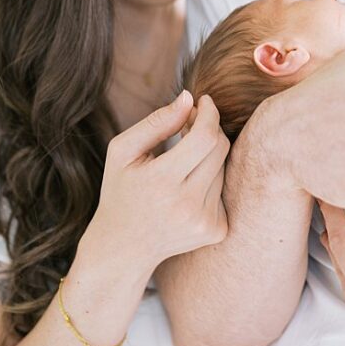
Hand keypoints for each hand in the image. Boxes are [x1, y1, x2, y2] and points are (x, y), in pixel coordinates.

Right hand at [84, 91, 229, 277]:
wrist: (123, 247)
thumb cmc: (121, 190)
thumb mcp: (123, 151)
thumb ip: (157, 122)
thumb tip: (189, 98)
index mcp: (161, 182)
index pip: (204, 137)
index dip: (209, 113)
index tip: (203, 102)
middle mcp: (187, 205)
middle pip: (219, 148)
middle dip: (210, 128)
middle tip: (191, 123)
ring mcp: (204, 222)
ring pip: (223, 167)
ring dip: (208, 154)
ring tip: (183, 158)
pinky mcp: (216, 231)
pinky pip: (223, 190)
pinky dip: (210, 179)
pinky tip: (186, 187)